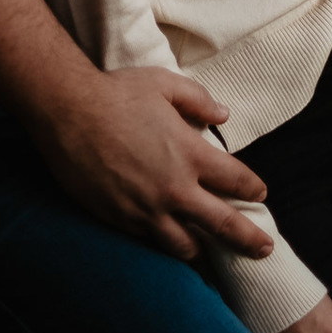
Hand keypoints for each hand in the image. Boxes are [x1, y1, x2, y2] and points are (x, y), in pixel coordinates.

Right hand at [30, 65, 275, 263]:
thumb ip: (198, 100)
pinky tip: (166, 239)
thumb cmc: (115, 92)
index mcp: (190, 153)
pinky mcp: (121, 219)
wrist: (67, 111)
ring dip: (202, 246)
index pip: (236, 180)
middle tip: (264, 248)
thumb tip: (223, 116)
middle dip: (249, 240)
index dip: (253, 189)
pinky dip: (163, 241)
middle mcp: (175, 188)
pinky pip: (150, 240)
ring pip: (186, 245)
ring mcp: (147, 209)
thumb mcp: (163, 84)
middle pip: (224, 225)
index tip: (260, 193)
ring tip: (208, 248)